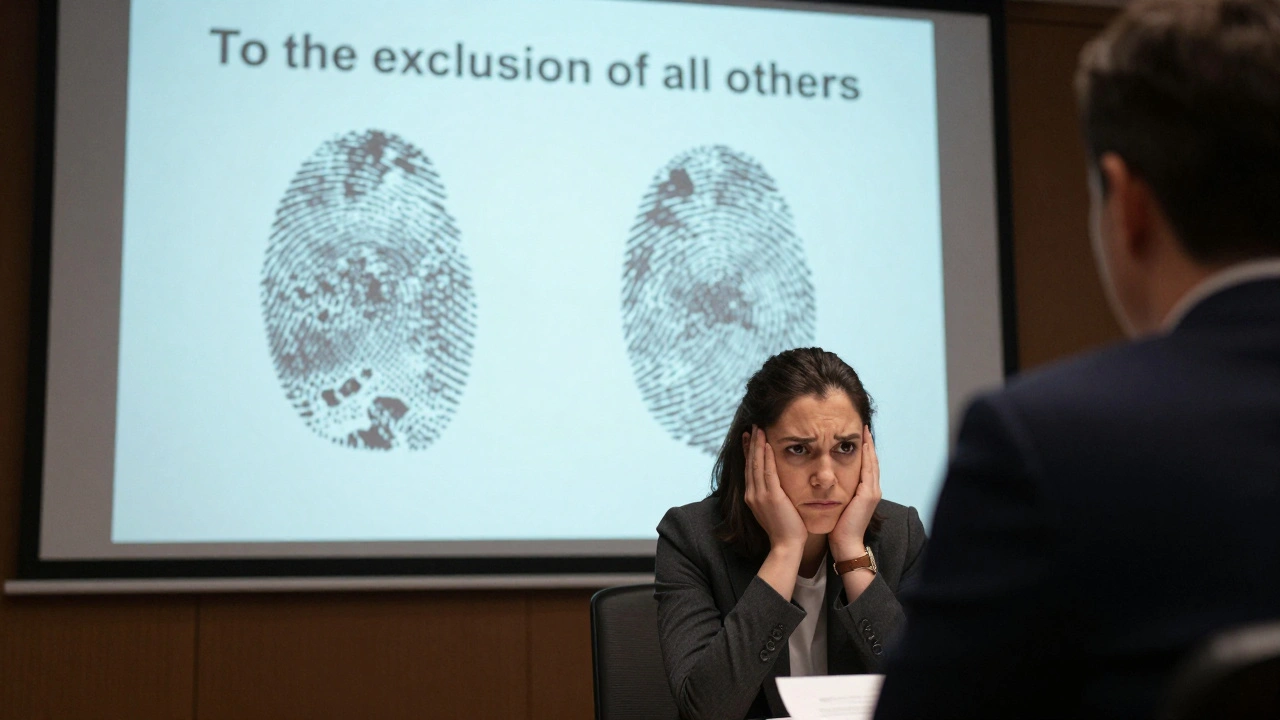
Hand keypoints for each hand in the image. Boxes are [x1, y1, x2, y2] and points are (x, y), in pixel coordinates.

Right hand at [743, 426, 807, 551]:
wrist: (786, 546)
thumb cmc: (786, 529)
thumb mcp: (774, 509)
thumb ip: (773, 495)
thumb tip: (777, 484)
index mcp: (752, 497)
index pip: (749, 469)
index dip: (748, 451)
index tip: (749, 437)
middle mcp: (752, 494)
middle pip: (750, 463)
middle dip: (750, 443)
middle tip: (753, 426)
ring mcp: (760, 495)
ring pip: (756, 464)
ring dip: (757, 445)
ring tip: (759, 429)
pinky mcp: (771, 497)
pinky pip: (767, 472)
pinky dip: (766, 457)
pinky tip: (767, 444)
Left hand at [830, 424, 880, 559]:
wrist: (846, 544)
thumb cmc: (839, 527)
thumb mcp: (839, 504)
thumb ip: (838, 492)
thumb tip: (827, 481)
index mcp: (866, 492)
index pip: (866, 466)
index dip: (864, 451)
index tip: (859, 436)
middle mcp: (872, 490)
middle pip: (872, 461)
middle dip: (868, 443)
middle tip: (863, 426)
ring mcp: (872, 492)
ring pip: (872, 463)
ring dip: (869, 446)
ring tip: (864, 430)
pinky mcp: (868, 495)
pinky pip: (868, 470)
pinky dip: (867, 456)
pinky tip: (863, 444)